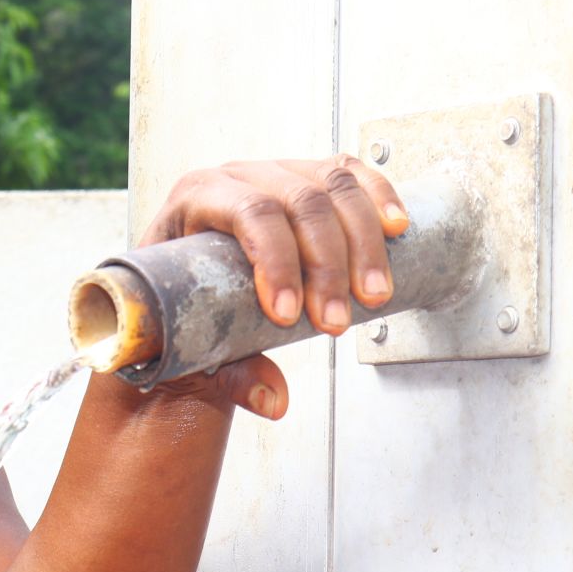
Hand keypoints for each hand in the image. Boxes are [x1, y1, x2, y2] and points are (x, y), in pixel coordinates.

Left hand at [133, 155, 406, 420]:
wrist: (180, 278)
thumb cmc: (177, 299)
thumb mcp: (190, 336)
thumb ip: (229, 371)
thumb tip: (272, 399)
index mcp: (196, 199)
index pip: (248, 213)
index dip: (277, 260)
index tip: (289, 313)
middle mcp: (237, 177)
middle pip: (299, 203)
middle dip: (327, 266)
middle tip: (335, 321)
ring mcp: (277, 172)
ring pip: (333, 188)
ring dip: (362, 244)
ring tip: (373, 295)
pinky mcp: (310, 176)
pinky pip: (352, 175)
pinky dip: (378, 198)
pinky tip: (395, 228)